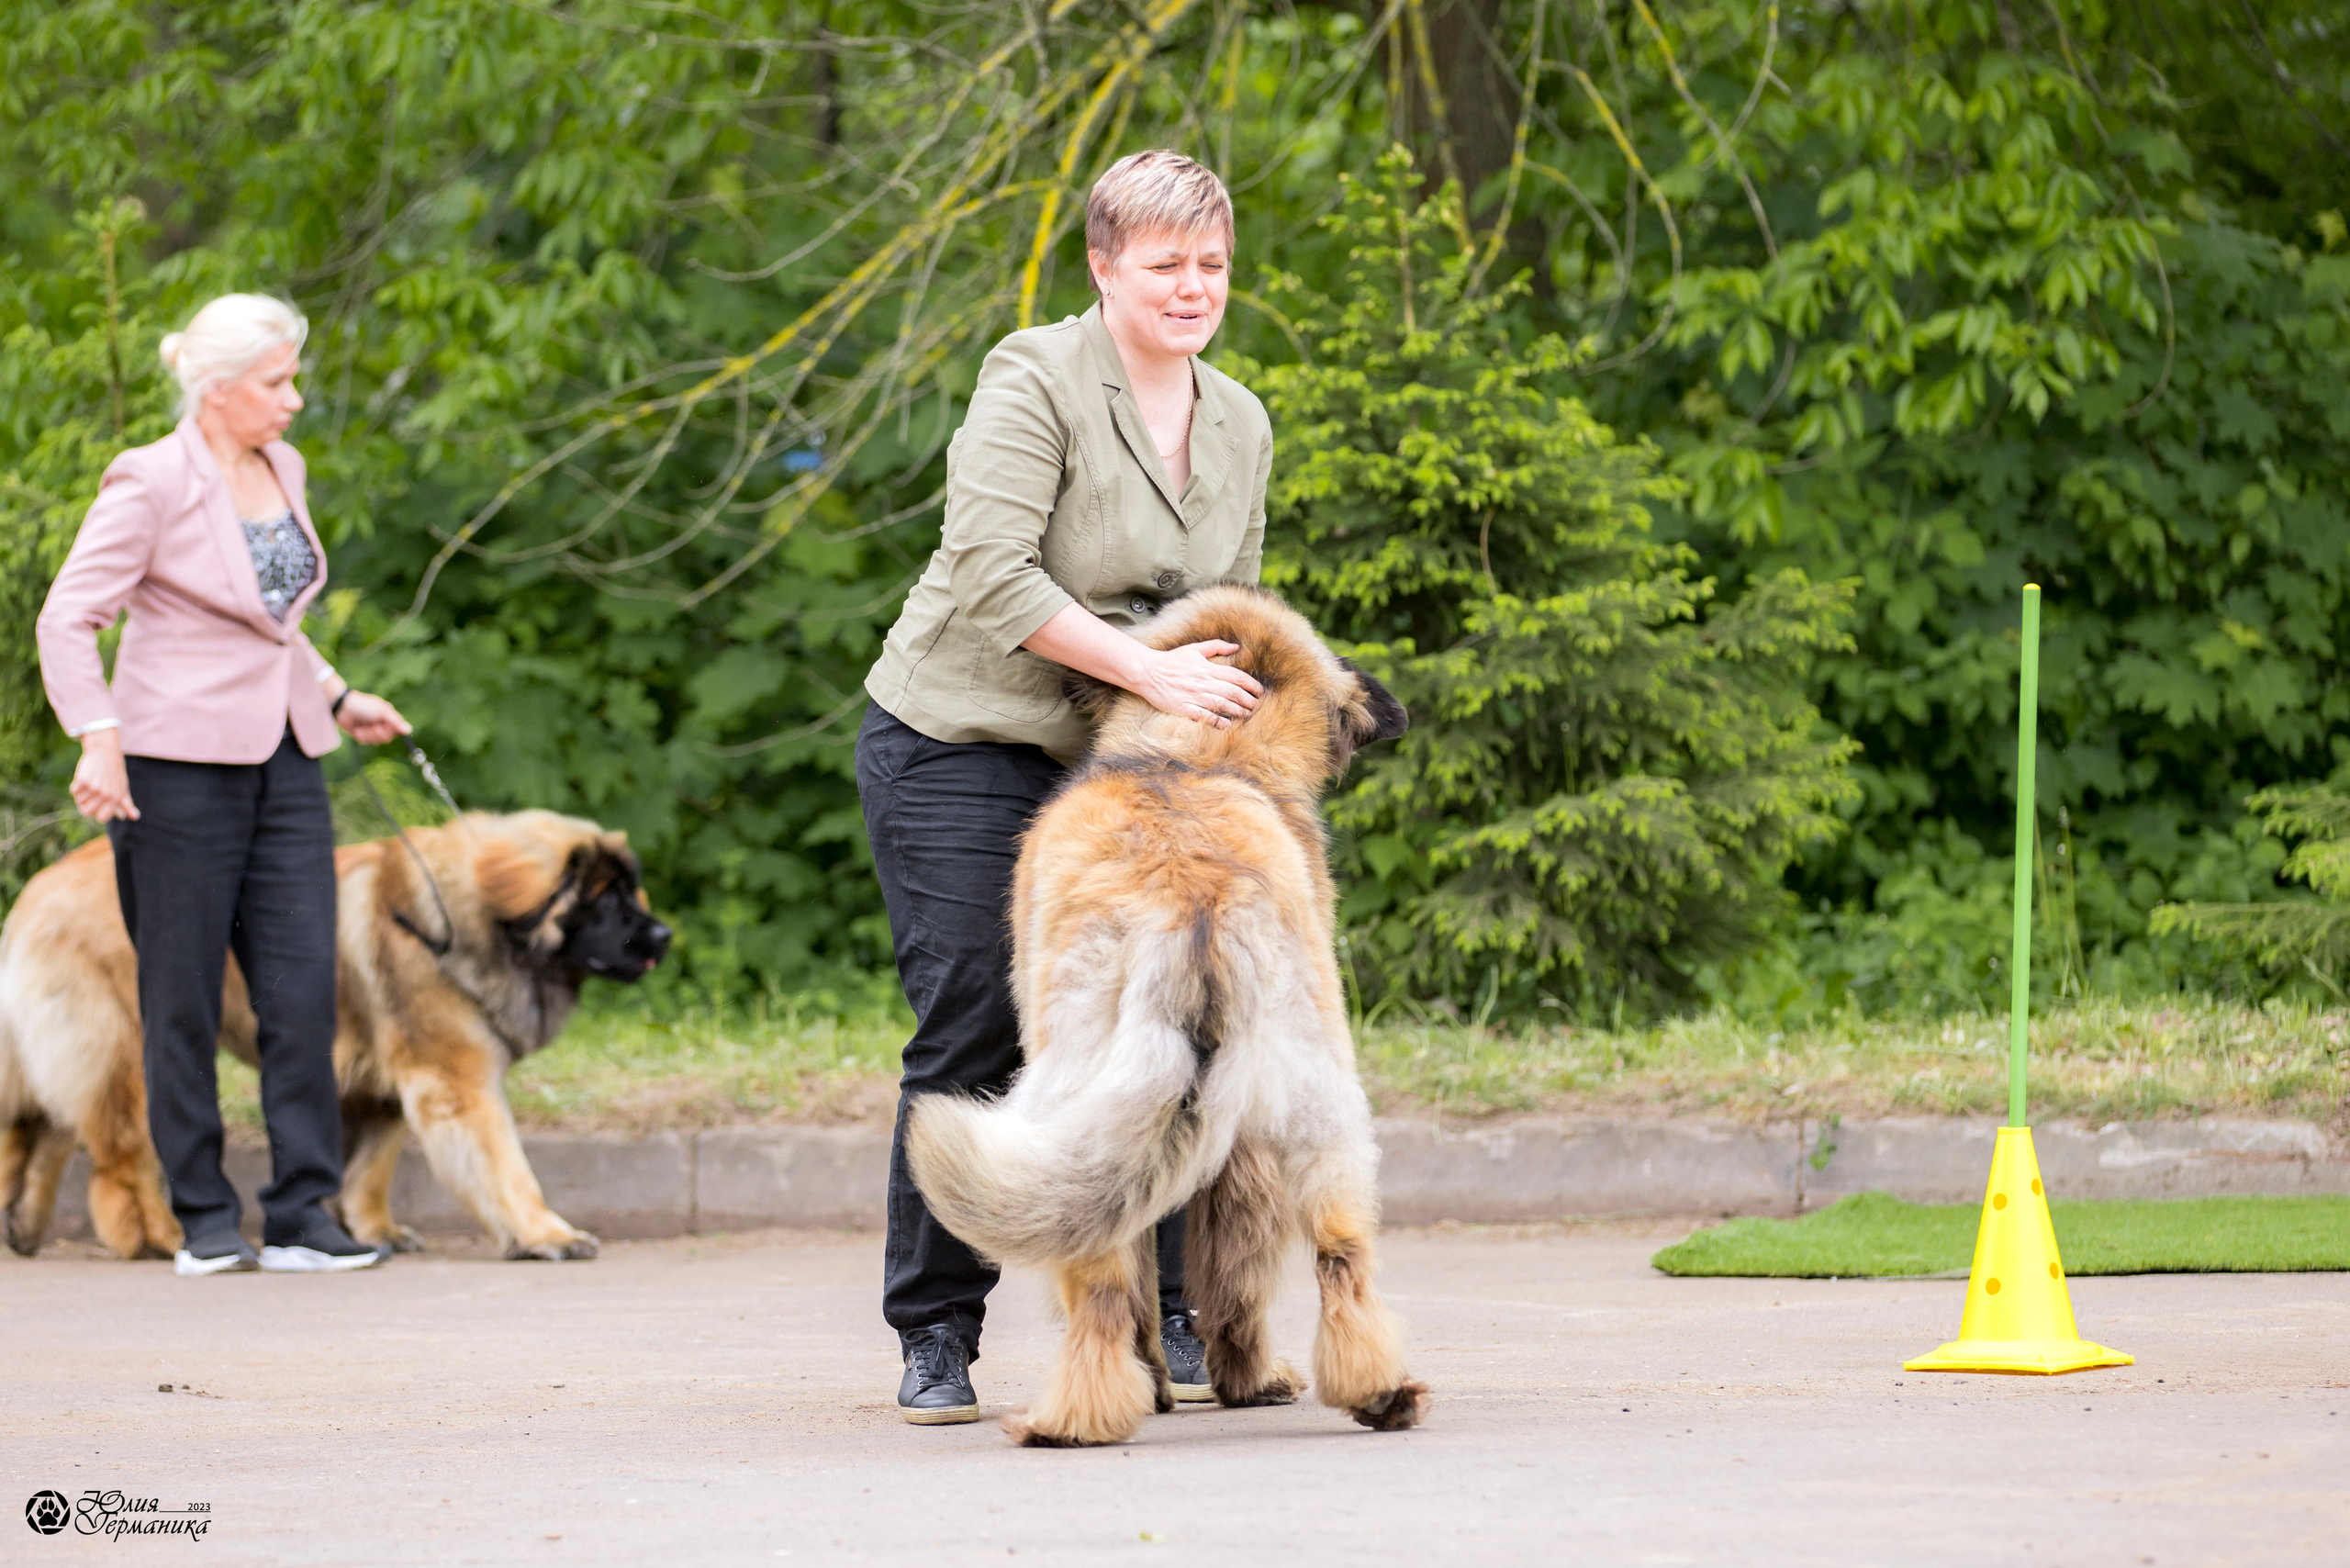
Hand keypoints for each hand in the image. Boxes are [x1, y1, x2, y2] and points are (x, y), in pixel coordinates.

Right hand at [70, 728, 138, 822]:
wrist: (105, 751)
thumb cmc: (114, 772)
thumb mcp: (123, 788)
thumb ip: (127, 804)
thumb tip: (135, 817)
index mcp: (116, 799)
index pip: (102, 818)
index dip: (97, 812)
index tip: (97, 804)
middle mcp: (106, 795)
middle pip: (87, 812)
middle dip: (86, 804)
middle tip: (91, 792)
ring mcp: (94, 788)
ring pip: (79, 801)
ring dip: (81, 794)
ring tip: (89, 783)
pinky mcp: (83, 780)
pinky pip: (73, 791)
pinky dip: (75, 786)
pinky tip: (83, 778)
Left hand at [335, 690, 412, 745]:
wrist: (343, 707)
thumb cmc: (365, 706)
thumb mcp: (382, 711)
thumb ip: (395, 721)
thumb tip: (409, 730)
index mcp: (389, 718)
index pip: (397, 731)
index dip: (390, 730)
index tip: (383, 725)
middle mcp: (382, 725)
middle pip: (387, 738)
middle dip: (377, 733)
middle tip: (372, 724)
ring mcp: (372, 731)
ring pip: (376, 742)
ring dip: (368, 734)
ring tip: (362, 726)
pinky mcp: (363, 735)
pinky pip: (366, 742)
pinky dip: (361, 736)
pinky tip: (357, 729)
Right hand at [1134, 639, 1263, 728]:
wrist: (1147, 671)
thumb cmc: (1171, 660)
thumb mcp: (1194, 649)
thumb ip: (1216, 646)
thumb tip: (1236, 646)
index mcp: (1208, 668)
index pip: (1237, 676)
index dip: (1252, 685)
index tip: (1260, 691)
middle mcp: (1204, 682)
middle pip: (1233, 692)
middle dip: (1248, 700)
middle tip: (1256, 705)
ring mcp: (1194, 696)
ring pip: (1222, 704)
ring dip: (1238, 710)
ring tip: (1247, 714)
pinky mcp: (1184, 708)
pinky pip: (1204, 716)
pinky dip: (1217, 721)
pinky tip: (1227, 725)